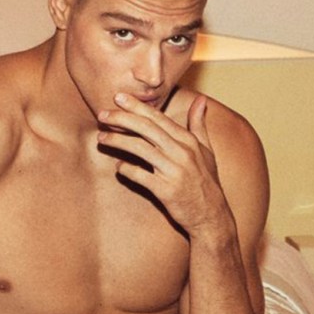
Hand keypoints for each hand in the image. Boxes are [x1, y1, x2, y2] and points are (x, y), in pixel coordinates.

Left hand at [97, 92, 228, 234]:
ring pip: (141, 149)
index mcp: (188, 141)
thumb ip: (199, 124)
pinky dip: (127, 169)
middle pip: (147, 129)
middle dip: (122, 118)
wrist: (211, 216)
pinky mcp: (166, 190)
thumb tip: (200, 99)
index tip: (118, 97)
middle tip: (102, 114)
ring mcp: (174, 172)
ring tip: (101, 138)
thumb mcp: (206, 150)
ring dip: (118, 141)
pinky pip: (141, 176)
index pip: (158, 118)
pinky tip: (118, 166)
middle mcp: (182, 153)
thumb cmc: (206, 181)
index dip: (137, 107)